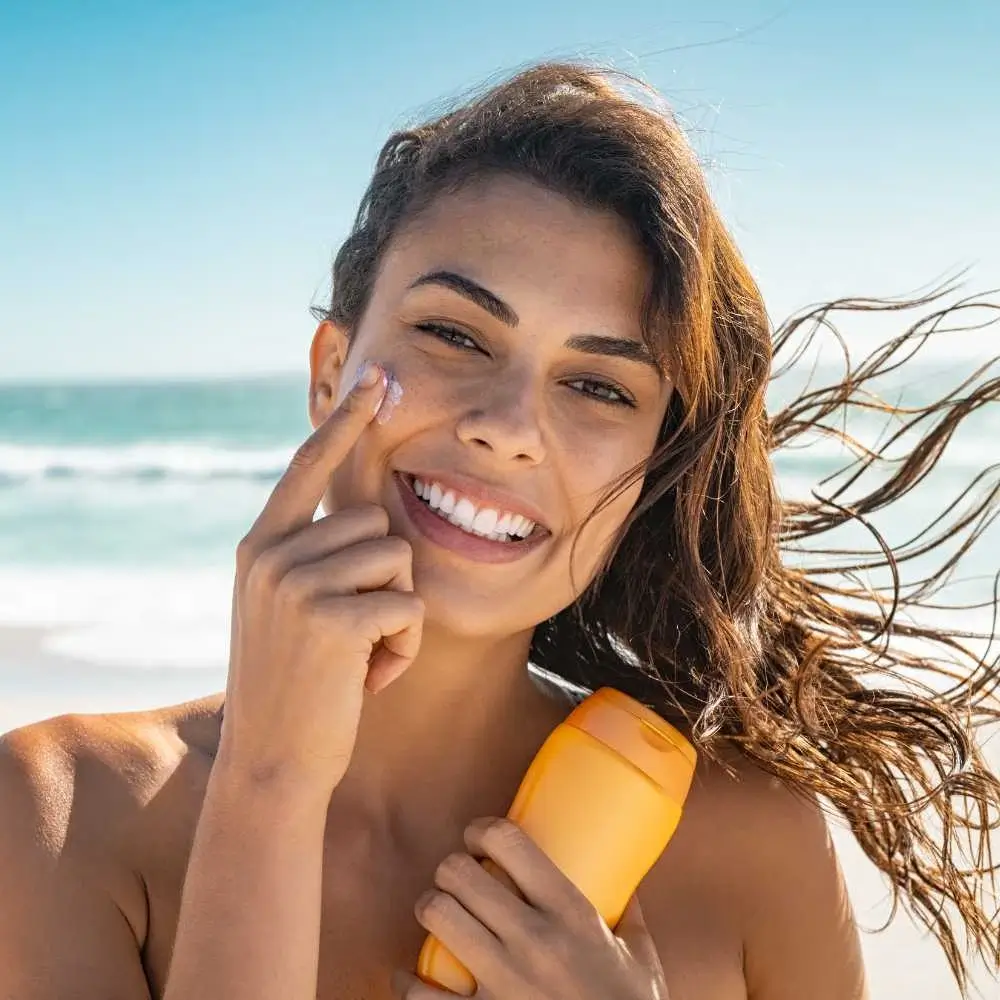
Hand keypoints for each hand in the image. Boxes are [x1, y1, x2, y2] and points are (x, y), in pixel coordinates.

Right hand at [218, 360, 424, 798]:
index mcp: (260, 546)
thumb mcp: (287, 610)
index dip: (346, 421)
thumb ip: (313, 558)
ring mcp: (296, 583)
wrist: (272, 763)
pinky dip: (404, 649)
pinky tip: (369, 680)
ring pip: (398, 562)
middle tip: (352, 638)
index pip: (309, 465)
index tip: (377, 378)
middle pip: (378, 526)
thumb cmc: (296, 688)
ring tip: (358, 658)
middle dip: (386, 584)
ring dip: (397, 617)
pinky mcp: (330, 618)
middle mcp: (271, 554)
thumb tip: (369, 518)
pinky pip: (409, 607)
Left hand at [393, 817, 669, 999]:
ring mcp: (503, 985)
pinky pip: (420, 995)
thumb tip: (622, 878)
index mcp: (572, 914)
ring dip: (431, 908)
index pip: (510, 842)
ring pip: (437, 915)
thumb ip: (628, 914)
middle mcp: (533, 942)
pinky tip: (410, 976)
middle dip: (451, 868)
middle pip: (459, 873)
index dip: (482, 829)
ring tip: (439, 912)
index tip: (478, 836)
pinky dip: (407, 982)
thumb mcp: (640, 958)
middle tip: (458, 876)